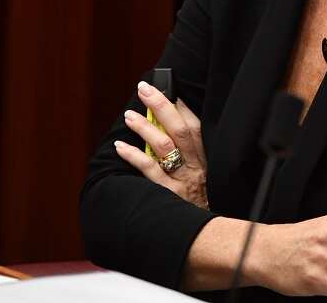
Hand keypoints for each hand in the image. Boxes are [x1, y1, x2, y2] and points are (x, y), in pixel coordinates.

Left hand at [114, 80, 208, 209]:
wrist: (202, 237)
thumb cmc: (198, 201)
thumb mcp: (202, 174)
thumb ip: (189, 151)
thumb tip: (170, 120)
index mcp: (206, 159)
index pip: (194, 126)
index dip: (180, 106)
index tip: (166, 89)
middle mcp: (196, 167)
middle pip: (179, 130)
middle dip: (161, 106)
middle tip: (144, 88)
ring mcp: (181, 181)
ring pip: (164, 148)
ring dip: (145, 128)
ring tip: (130, 115)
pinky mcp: (167, 195)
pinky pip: (149, 171)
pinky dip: (133, 156)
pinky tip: (121, 147)